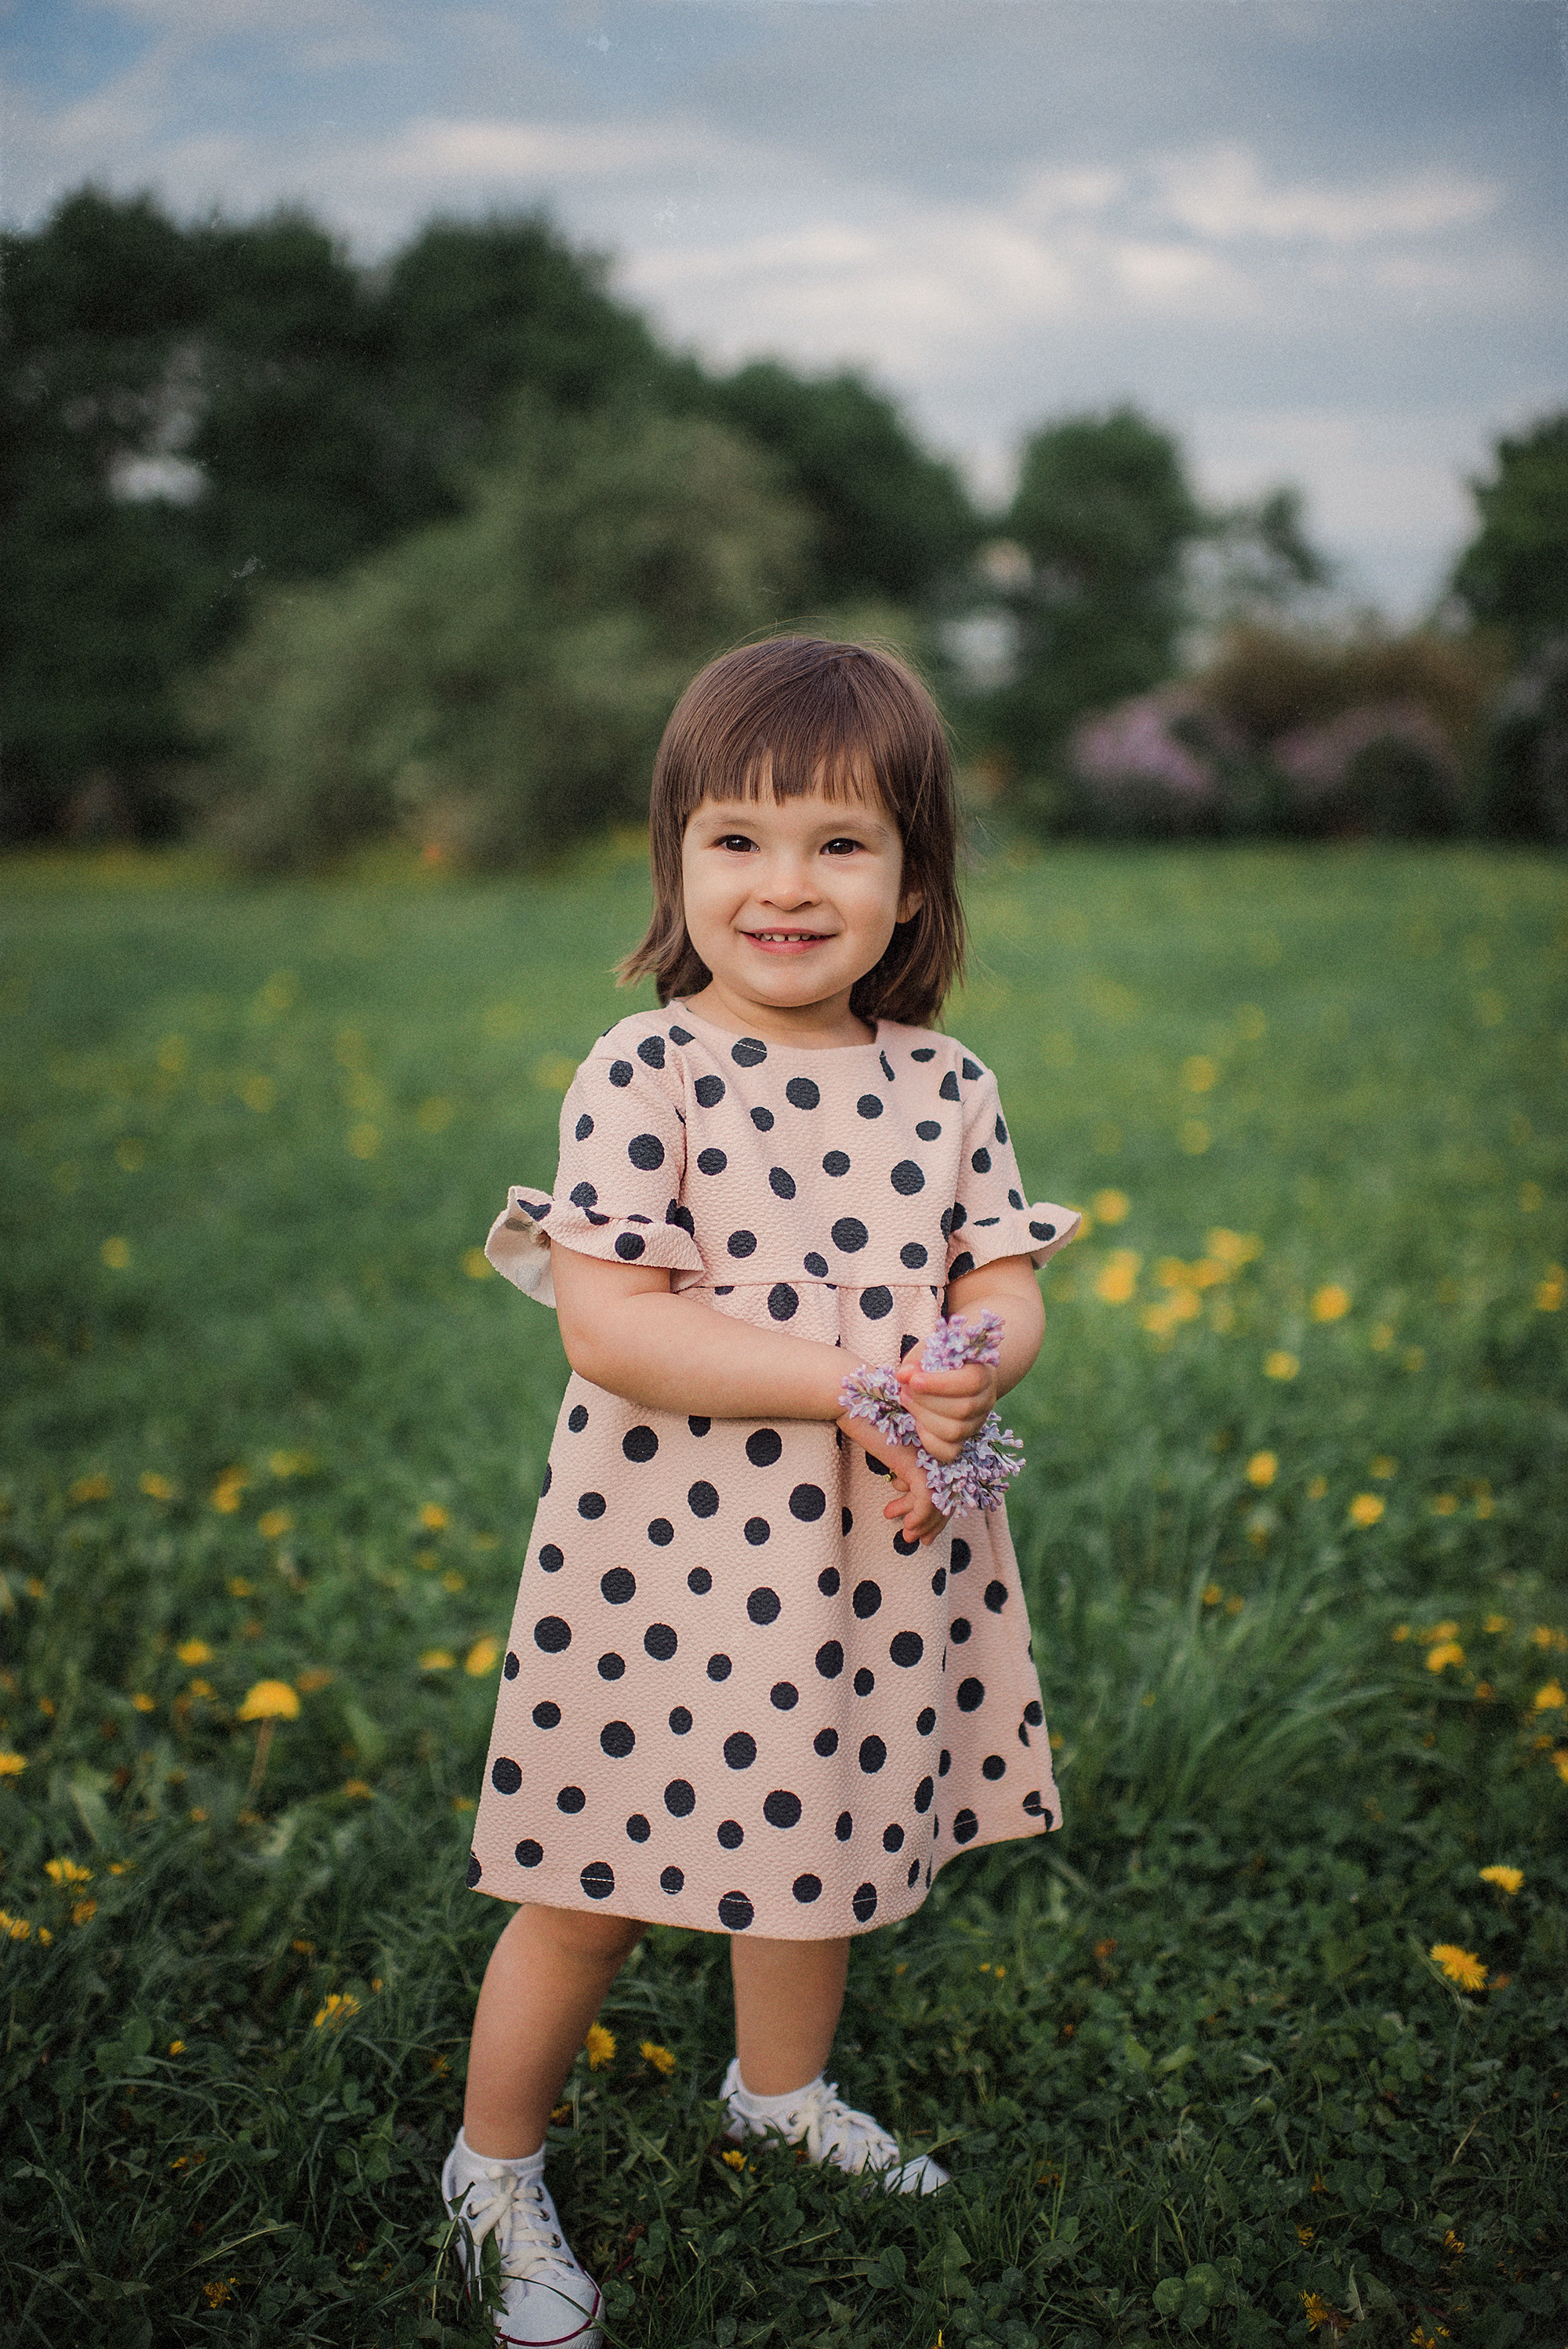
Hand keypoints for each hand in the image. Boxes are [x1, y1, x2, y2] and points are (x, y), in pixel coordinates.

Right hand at [835, 1415, 950, 1548]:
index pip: (946, 1488)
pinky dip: (920, 1516)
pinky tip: (907, 1524)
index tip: (924, 1530)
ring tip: (908, 1536)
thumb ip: (906, 1469)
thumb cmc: (870, 1424)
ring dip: (924, 1523)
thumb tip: (904, 1490)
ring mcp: (930, 1458)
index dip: (938, 1513)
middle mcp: (938, 1453)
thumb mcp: (893, 1452)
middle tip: (923, 1540)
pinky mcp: (917, 1463)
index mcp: (935, 1449)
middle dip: (934, 1523)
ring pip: (939, 1502)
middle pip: (947, 1497)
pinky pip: (926, 1499)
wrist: (854, 1406)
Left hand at [895, 1359, 998, 1462]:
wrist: (952, 1376)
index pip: (971, 1382)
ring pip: (954, 1431)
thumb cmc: (939, 1362)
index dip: (941, 1384)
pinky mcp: (964, 1440)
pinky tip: (919, 1423)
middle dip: (926, 1401)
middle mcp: (986, 1400)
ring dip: (924, 1417)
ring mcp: (977, 1422)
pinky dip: (929, 1440)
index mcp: (984, 1373)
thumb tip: (904, 1376)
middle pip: (962, 1409)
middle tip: (905, 1389)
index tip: (914, 1381)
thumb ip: (917, 1362)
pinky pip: (949, 1451)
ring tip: (907, 1401)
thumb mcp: (928, 1353)